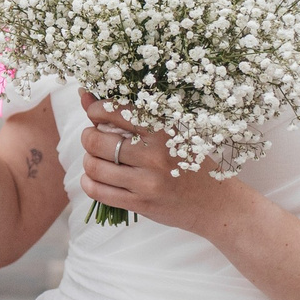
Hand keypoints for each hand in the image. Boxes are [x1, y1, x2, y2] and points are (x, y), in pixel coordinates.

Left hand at [76, 91, 244, 234]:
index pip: (115, 110)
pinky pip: (98, 192)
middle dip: (88, 137)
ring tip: (96, 158)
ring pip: (94, 166)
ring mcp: (147, 181)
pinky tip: (94, 178)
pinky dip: (88, 183)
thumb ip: (129, 115)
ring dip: (88, 161)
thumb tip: (84, 95)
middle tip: (93, 138)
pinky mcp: (141, 204)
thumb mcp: (170, 133)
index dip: (95, 109)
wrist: (215, 203)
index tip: (95, 113)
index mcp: (163, 129)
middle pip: (97, 140)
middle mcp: (154, 154)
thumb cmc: (189, 162)